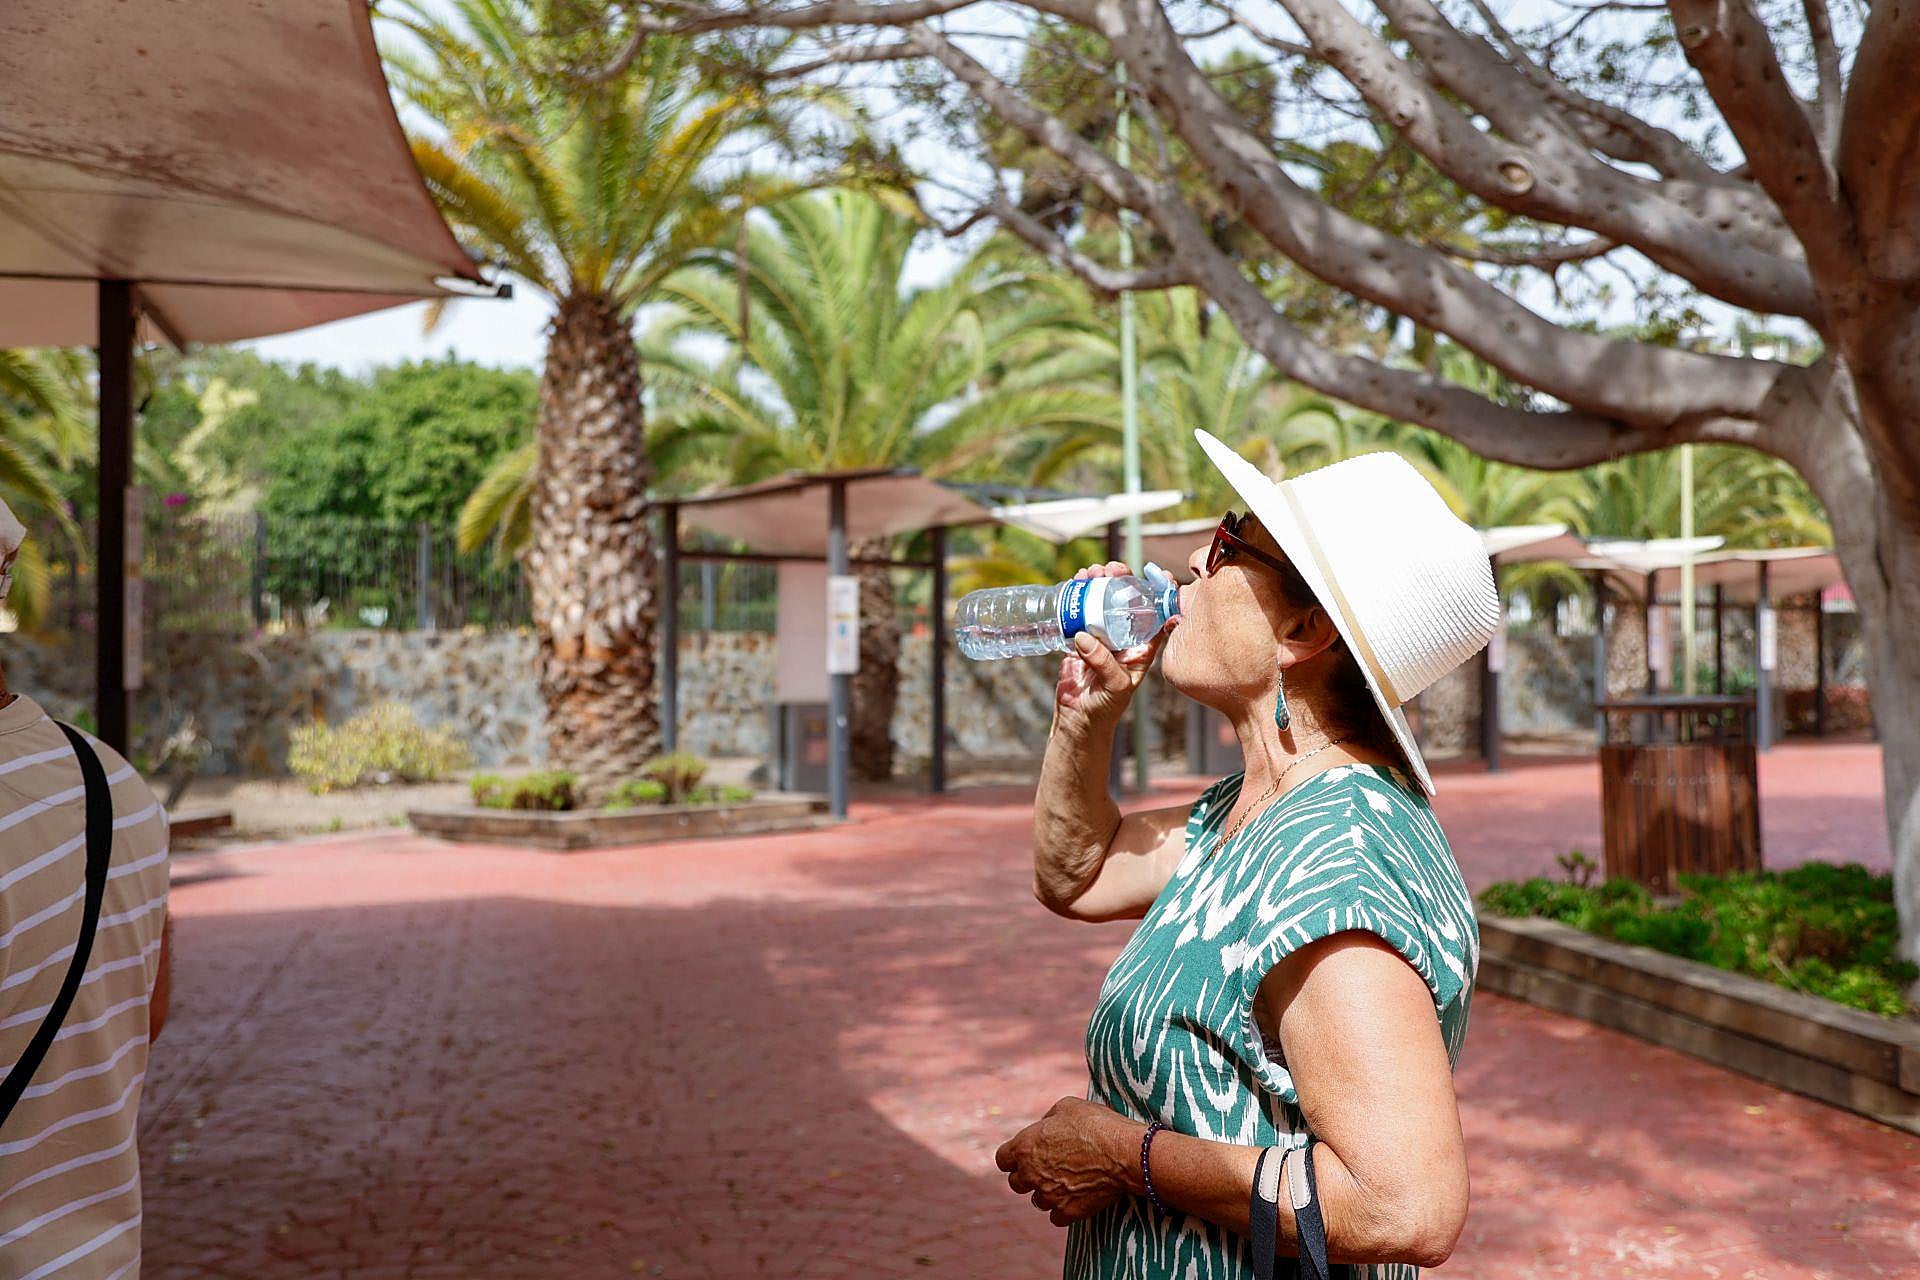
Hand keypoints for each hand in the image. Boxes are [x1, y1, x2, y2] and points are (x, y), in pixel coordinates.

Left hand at [994, 1096, 1138, 1227]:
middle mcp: (1031, 1174)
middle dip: (1028, 1176)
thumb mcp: (1067, 1107)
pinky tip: (1074, 1197)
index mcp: (1026, 1146)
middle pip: (1016, 1183)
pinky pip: (1056, 1217)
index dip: (1012, 1157)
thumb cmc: (1097, 1124)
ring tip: (1066, 1182)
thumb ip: (1047, 1120)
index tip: (1024, 1156)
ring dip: (1046, 1193)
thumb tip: (1043, 1129)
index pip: (1002, 1159)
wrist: (1125, 1153)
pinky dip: (1063, 1210)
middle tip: (1046, 1169)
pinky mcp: (1067, 1212)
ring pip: (1037, 1201)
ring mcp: (1049, 1196)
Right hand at [1052, 562, 1170, 736]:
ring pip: (1102, 601)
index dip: (1160, 592)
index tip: (1158, 574)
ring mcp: (1101, 635)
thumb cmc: (1106, 708)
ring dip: (1098, 583)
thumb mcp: (1115, 686)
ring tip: (1090, 572)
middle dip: (1120, 580)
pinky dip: (1077, 595)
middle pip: (1125, 600)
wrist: (1078, 720)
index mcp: (1142, 646)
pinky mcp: (1079, 638)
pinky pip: (1080, 611)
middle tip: (1110, 570)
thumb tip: (1084, 637)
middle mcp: (1124, 637)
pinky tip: (1075, 582)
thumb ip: (1104, 663)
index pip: (1156, 614)